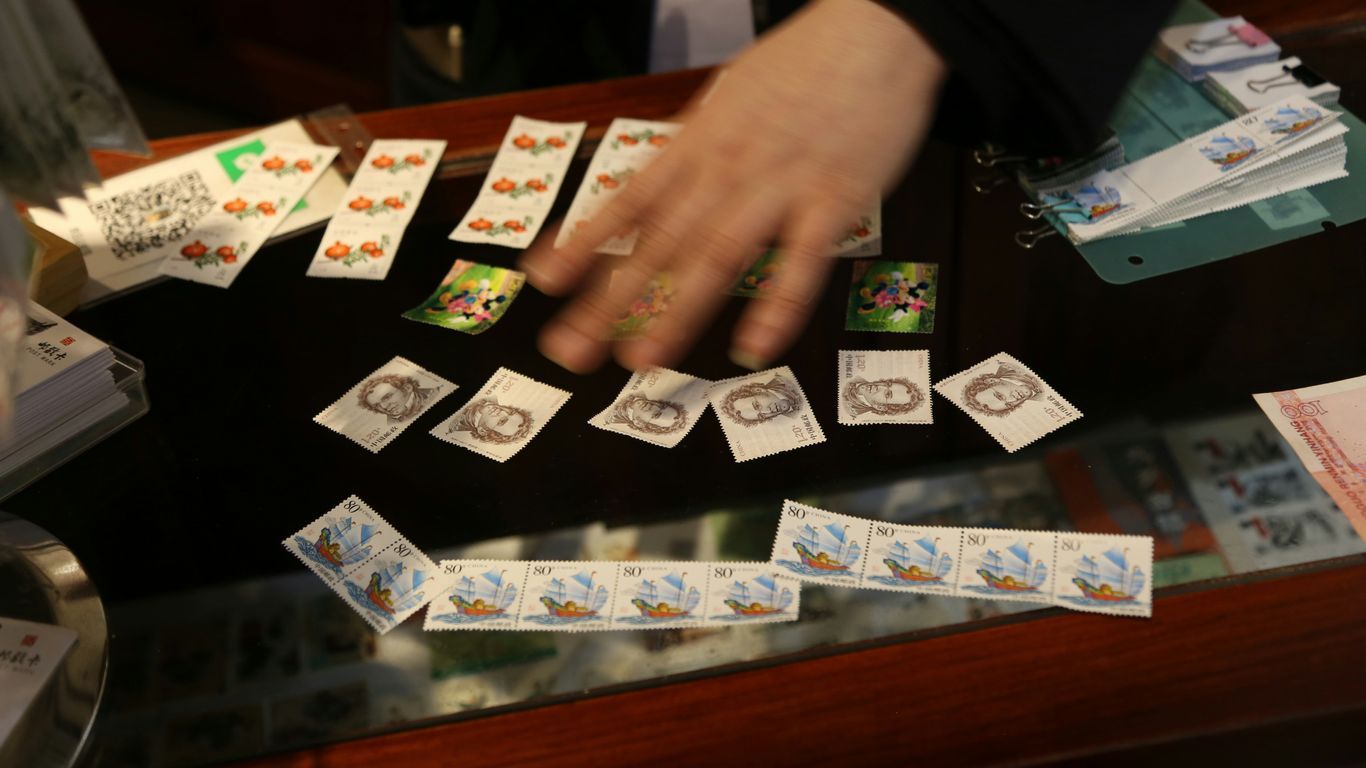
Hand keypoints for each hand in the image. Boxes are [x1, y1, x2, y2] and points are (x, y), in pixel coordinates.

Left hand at [519, 0, 944, 372]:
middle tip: (571, 349)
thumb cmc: (805, 62)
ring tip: (642, 359)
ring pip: (717, 256)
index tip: (542, 280)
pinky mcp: (834, 200)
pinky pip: (803, 261)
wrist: (876, 26)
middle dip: (610, 300)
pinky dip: (778, 305)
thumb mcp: (731, 96)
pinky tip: (755, 346)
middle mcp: (726, 168)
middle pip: (659, 242)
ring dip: (676, 311)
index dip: (582, 242)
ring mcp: (778, 185)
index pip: (628, 200)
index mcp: (699, 142)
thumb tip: (660, 188)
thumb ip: (697, 147)